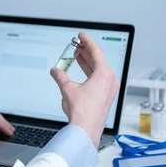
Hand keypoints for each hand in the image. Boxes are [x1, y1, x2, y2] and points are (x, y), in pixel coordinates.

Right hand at [50, 32, 119, 147]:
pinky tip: (81, 71)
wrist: (85, 130)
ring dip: (87, 62)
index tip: (82, 36)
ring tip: (77, 55)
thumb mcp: (67, 89)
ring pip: (98, 70)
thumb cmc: (82, 112)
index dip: (87, 42)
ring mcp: (109, 89)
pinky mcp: (105, 96)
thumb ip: (61, 76)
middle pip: (98, 60)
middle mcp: (110, 81)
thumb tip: (56, 71)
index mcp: (104, 74)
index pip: (96, 52)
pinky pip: (98, 78)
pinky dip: (89, 72)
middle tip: (78, 45)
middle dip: (86, 52)